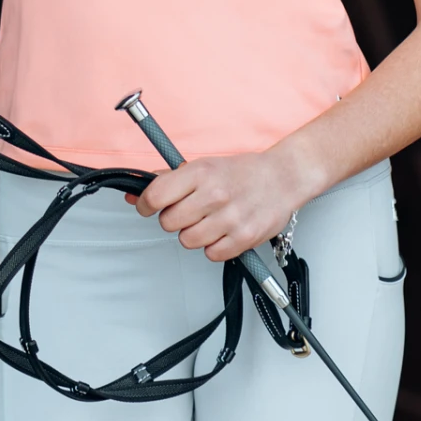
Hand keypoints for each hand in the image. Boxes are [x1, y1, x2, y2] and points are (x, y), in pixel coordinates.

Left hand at [131, 147, 304, 260]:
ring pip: (187, 241)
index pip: (156, 196)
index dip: (147, 205)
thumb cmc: (243, 172)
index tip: (149, 207)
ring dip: (193, 234)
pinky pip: (211, 254)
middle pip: (168, 223)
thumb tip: (136, 195)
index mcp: (200, 173)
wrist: (283, 177)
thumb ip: (168, 180)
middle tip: (187, 212)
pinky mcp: (244, 238)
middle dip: (173, 219)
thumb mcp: (203, 165)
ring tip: (208, 221)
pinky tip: (221, 232)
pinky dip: (213, 246)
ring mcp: (230, 218)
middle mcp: (214, 195)